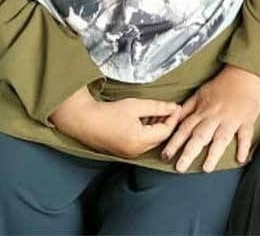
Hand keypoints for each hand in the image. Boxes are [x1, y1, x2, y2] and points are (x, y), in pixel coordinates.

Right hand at [50, 86, 180, 157]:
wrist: (84, 121)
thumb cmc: (109, 112)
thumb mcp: (136, 106)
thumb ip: (157, 107)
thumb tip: (174, 107)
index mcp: (140, 140)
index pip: (166, 131)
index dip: (173, 118)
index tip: (176, 107)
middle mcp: (136, 151)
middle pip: (160, 138)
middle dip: (166, 123)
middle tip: (167, 109)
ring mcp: (129, 154)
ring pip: (151, 141)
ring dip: (156, 127)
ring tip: (155, 112)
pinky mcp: (123, 152)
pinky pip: (141, 143)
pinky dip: (146, 132)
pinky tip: (143, 120)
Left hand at [162, 65, 259, 171]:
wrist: (245, 73)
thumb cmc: (223, 84)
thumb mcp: (201, 92)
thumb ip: (188, 108)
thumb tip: (174, 119)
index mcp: (203, 110)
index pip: (185, 128)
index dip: (174, 143)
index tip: (166, 156)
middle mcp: (215, 116)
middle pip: (200, 136)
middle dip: (189, 152)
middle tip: (181, 167)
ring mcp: (231, 119)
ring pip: (221, 138)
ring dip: (213, 153)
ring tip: (207, 168)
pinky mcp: (247, 120)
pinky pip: (245, 135)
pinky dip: (243, 146)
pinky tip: (240, 158)